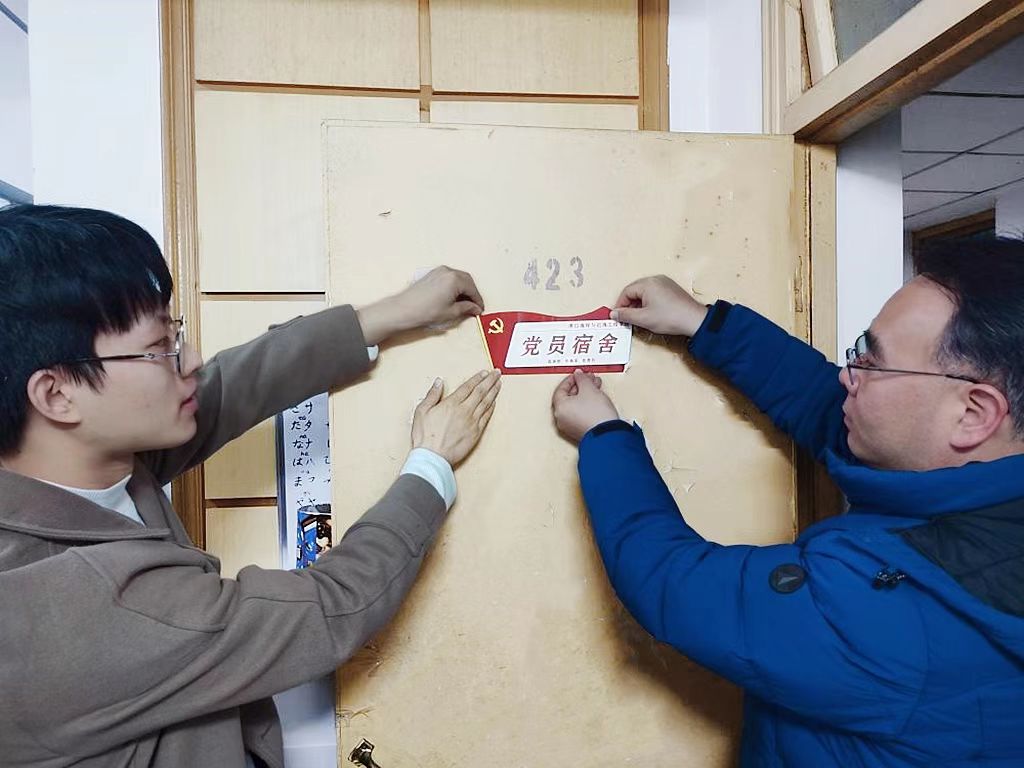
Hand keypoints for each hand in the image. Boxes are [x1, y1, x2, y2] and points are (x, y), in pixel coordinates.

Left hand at [358, 266, 484, 344]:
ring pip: (458, 278)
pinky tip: (453, 297)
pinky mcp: (431, 274)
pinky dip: (455, 286)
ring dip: (464, 289)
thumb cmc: (425, 311)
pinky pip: (449, 277)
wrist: (403, 309)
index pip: (472, 289)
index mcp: (455, 279)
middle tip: (474, 306)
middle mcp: (447, 271)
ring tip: (464, 303)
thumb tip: (475, 309)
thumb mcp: (451, 312)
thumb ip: (466, 308)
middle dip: (472, 293)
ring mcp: (438, 271)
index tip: (480, 309)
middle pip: (467, 280)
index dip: (478, 300)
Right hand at [412, 369, 500, 465]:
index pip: (468, 387)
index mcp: (451, 404)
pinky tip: (494, 402)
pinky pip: (487, 417)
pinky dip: (492, 407)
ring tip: (499, 384)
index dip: (477, 378)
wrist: (432, 457)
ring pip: (486, 403)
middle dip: (490, 381)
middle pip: (480, 391)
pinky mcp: (476, 433)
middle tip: (496, 373)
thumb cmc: (425, 437)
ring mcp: (472, 422)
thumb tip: (438, 382)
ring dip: (493, 392)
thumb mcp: (422, 411)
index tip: (484, 372)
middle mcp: (464, 411)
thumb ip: (432, 395)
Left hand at [551, 369, 619, 443]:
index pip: (561, 389)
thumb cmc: (597, 415)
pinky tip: (596, 401)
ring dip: (584, 395)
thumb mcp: (589, 389)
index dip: (571, 380)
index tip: (578, 375)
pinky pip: (579, 414)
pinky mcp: (579, 430)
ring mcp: (570, 426)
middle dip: (580, 387)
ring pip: (575, 406)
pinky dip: (586, 405)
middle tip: (589, 380)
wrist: (608, 434)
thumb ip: (582, 379)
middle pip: (568, 397)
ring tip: (596, 389)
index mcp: (559, 408)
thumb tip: (579, 375)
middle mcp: (561, 418)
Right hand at [610, 275, 708, 336]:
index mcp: (647, 283)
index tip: (618, 315)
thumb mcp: (643, 319)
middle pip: (635, 290)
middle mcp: (656, 279)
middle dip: (629, 304)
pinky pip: (654, 293)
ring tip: (639, 317)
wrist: (694, 320)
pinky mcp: (671, 289)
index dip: (620, 305)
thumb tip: (615, 313)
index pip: (626, 292)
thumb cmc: (671, 317)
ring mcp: (665, 283)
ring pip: (644, 292)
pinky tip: (650, 313)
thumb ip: (626, 315)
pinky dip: (648, 302)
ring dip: (638, 304)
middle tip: (627, 317)